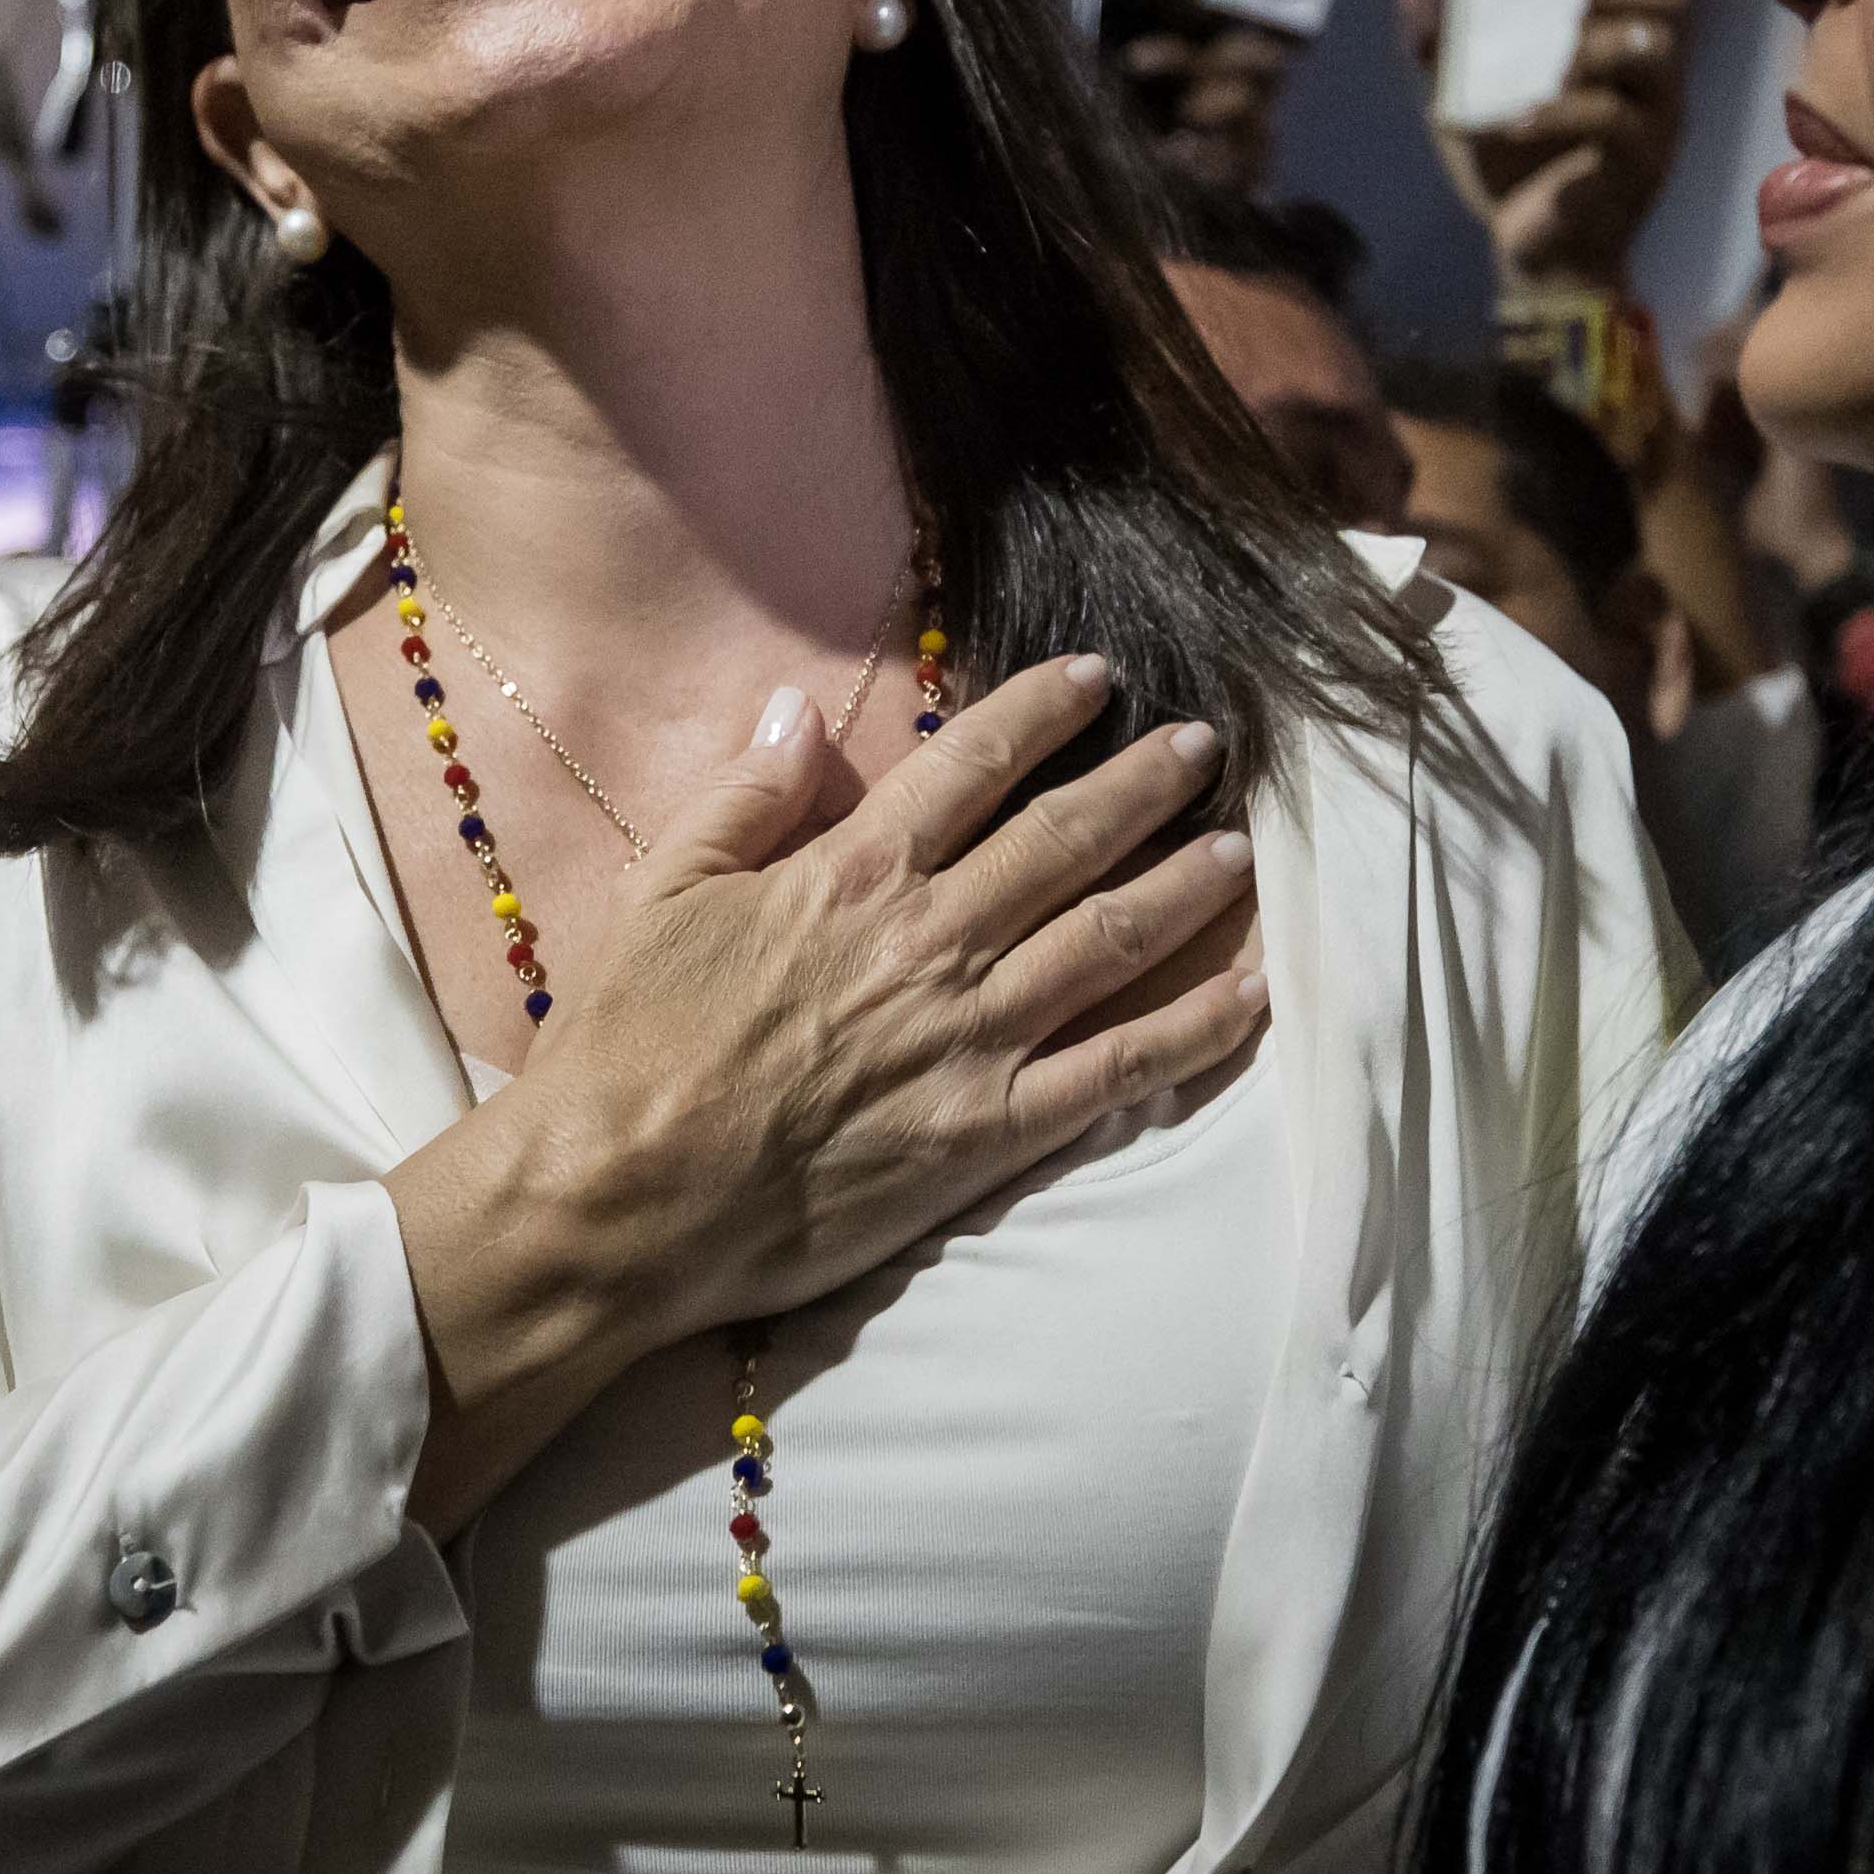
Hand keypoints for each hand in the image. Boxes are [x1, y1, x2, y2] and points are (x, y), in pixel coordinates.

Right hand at [387, 662, 1261, 1524]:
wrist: (622, 1196)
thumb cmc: (629, 1044)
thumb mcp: (664, 890)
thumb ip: (745, 795)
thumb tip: (797, 707)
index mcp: (853, 872)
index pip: (972, 765)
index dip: (1043, 711)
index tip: (1099, 677)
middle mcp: (932, 938)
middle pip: (1065, 838)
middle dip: (1144, 782)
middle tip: (1204, 745)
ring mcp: (973, 1036)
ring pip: (1110, 937)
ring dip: (1185, 885)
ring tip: (1240, 849)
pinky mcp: (990, 1133)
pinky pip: (1119, 1071)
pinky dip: (1194, 1029)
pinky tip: (1251, 995)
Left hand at [1397, 0, 1692, 291]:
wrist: (1531, 255)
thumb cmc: (1511, 172)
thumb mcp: (1463, 102)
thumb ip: (1442, 49)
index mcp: (1622, 52)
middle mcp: (1653, 80)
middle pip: (1674, 4)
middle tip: (1577, 4)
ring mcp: (1654, 122)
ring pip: (1655, 53)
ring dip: (1600, 44)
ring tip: (1559, 63)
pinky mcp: (1638, 165)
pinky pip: (1616, 120)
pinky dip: (1565, 112)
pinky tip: (1521, 122)